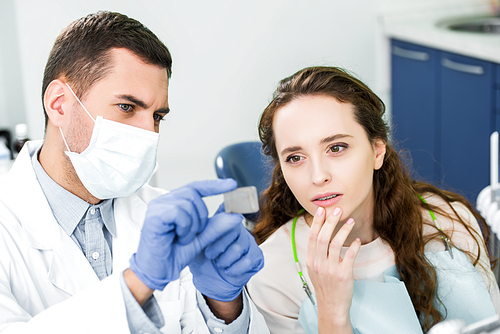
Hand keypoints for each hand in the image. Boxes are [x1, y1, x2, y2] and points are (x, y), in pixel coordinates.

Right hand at [129, 179, 237, 290]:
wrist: (159, 271)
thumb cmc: (175, 253)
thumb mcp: (202, 238)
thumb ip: (217, 226)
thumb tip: (236, 215)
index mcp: (175, 202)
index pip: (197, 187)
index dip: (215, 185)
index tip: (233, 184)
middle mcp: (165, 200)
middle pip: (194, 193)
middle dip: (201, 216)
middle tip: (193, 234)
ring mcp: (158, 206)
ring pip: (188, 203)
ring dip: (192, 225)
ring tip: (183, 238)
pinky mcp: (154, 215)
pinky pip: (179, 212)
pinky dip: (184, 227)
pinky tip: (177, 238)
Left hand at [189, 205, 263, 301]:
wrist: (208, 280)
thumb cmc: (201, 258)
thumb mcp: (197, 242)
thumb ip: (208, 226)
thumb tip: (221, 209)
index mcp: (223, 219)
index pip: (227, 212)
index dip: (220, 223)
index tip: (213, 232)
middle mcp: (238, 227)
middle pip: (233, 230)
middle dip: (218, 247)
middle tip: (210, 255)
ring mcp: (249, 241)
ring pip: (238, 248)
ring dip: (225, 260)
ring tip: (219, 263)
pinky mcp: (256, 255)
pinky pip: (247, 261)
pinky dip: (234, 269)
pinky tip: (229, 270)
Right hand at [306, 206, 360, 331]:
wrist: (331, 306)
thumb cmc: (325, 286)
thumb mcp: (315, 270)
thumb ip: (316, 254)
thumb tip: (320, 234)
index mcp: (311, 261)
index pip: (312, 237)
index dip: (317, 222)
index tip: (322, 210)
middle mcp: (319, 264)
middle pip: (323, 237)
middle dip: (330, 222)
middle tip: (338, 210)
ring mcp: (331, 270)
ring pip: (336, 244)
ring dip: (344, 230)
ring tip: (350, 221)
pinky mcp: (344, 275)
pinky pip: (350, 255)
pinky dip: (354, 246)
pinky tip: (357, 240)